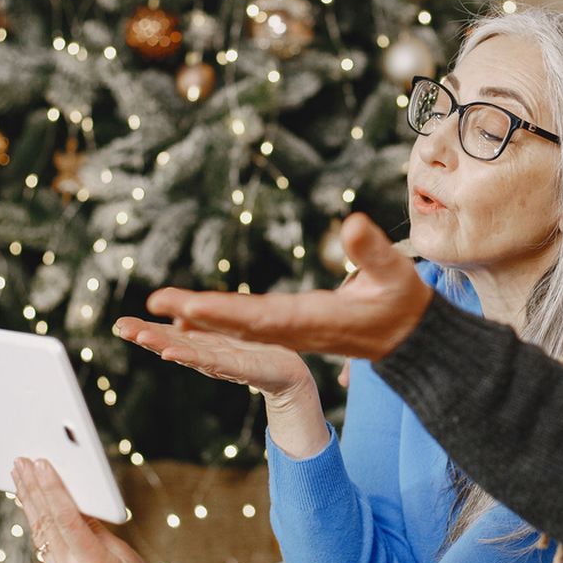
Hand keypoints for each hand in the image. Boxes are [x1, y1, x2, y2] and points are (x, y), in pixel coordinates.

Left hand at [11, 457, 218, 562]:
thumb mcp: (122, 552)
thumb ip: (94, 527)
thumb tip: (73, 499)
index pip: (65, 519)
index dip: (51, 489)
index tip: (40, 464)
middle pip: (45, 524)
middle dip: (31, 490)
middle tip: (19, 463)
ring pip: (39, 534)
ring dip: (28, 503)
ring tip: (19, 476)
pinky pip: (44, 546)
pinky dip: (36, 521)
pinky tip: (31, 505)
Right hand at [114, 319, 330, 457]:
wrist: (290, 377)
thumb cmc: (259, 357)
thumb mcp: (227, 341)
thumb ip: (202, 333)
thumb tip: (177, 319)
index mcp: (204, 348)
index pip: (170, 336)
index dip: (146, 331)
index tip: (121, 323)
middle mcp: (207, 357)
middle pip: (171, 344)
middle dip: (146, 336)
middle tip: (121, 327)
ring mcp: (221, 364)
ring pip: (187, 352)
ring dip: (161, 345)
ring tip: (140, 337)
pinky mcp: (240, 367)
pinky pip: (212, 360)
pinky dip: (191, 356)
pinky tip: (171, 351)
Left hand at [146, 213, 432, 360]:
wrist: (409, 340)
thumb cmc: (403, 303)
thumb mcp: (395, 273)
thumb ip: (373, 251)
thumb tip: (352, 222)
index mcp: (313, 320)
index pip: (259, 316)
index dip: (220, 311)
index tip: (185, 305)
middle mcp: (294, 332)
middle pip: (235, 326)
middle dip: (194, 316)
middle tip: (153, 304)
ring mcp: (291, 334)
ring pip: (235, 331)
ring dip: (197, 323)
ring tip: (156, 314)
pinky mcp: (291, 330)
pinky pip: (245, 329)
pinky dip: (216, 323)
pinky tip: (191, 317)